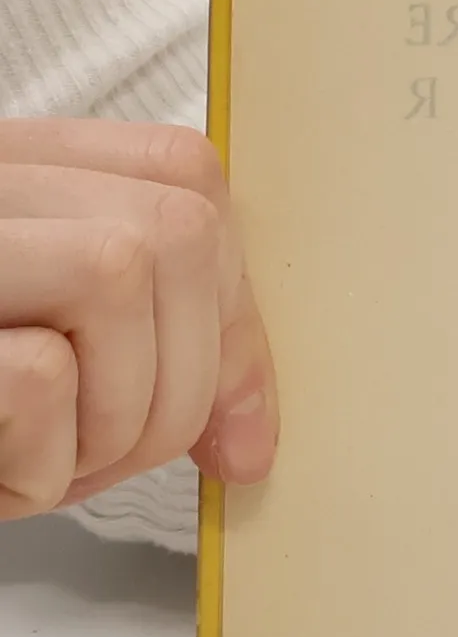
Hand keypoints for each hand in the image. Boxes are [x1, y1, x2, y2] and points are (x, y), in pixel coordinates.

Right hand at [0, 121, 276, 517]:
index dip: (232, 306)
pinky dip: (43, 460)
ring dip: (116, 420)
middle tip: (114, 450)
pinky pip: (39, 370)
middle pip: (175, 226)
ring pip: (119, 269)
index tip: (231, 420)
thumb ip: (160, 351)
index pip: (184, 176)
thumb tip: (255, 441)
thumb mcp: (63, 372)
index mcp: (17, 178)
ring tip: (50, 459)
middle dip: (187, 374)